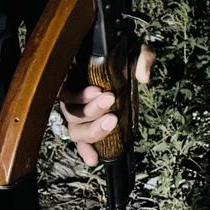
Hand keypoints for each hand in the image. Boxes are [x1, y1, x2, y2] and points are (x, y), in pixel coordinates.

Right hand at [62, 44, 154, 165]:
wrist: (124, 57)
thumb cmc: (125, 54)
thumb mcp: (135, 49)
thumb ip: (142, 57)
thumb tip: (143, 77)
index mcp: (75, 76)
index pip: (66, 89)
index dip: (79, 95)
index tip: (98, 91)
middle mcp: (72, 96)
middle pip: (71, 112)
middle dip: (91, 110)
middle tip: (111, 101)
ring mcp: (78, 113)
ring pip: (74, 127)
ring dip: (92, 129)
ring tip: (112, 121)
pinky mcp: (87, 125)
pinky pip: (80, 141)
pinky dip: (85, 150)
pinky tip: (93, 159)